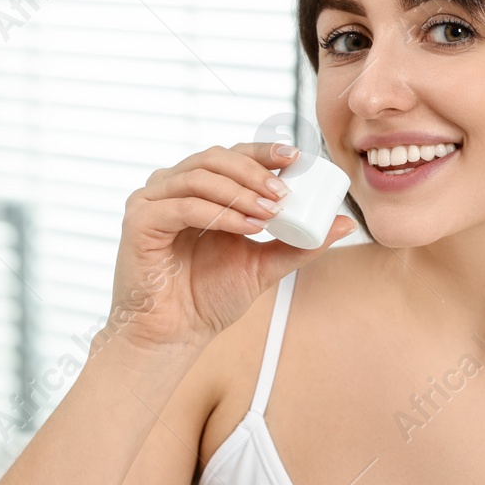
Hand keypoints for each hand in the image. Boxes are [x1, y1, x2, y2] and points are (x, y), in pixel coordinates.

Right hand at [108, 142, 355, 353]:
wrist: (175, 333)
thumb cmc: (210, 297)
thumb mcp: (265, 265)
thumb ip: (301, 244)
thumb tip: (345, 222)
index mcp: (200, 189)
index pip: (232, 155)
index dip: (263, 151)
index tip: (296, 157)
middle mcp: (172, 187)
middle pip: (215, 157)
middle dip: (254, 171)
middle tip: (284, 192)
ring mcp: (151, 200)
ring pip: (199, 176)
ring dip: (240, 192)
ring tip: (270, 213)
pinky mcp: (138, 221)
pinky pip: (182, 206)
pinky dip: (219, 213)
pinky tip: (246, 227)